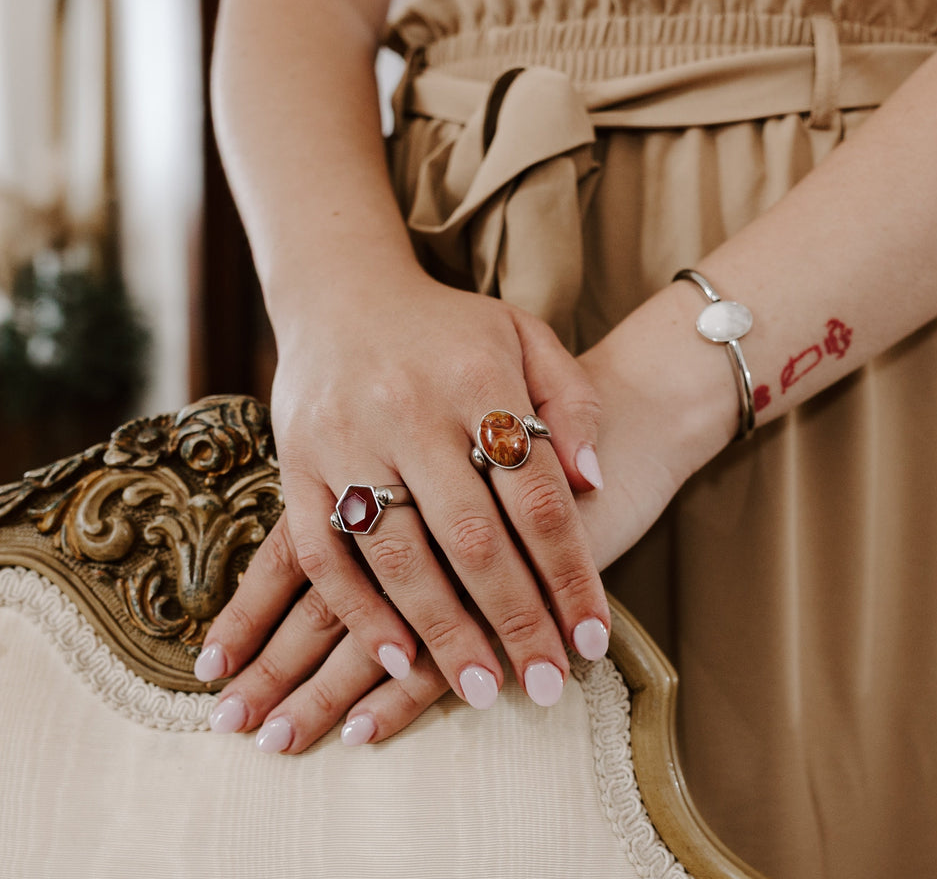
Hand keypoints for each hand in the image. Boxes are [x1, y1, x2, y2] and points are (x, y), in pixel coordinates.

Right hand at [195, 271, 610, 751]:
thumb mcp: (525, 336)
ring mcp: (348, 438)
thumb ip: (571, 400)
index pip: (537, 497)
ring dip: (442, 632)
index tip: (592, 638)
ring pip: (399, 556)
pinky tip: (396, 656)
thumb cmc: (449, 328)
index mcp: (480, 378)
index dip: (569, 573)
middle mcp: (412, 410)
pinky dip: (359, 610)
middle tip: (546, 686)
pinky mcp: (298, 462)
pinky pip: (322, 551)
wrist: (344, 291)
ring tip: (480, 689)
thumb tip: (593, 481)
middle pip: (473, 539)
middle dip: (515, 621)